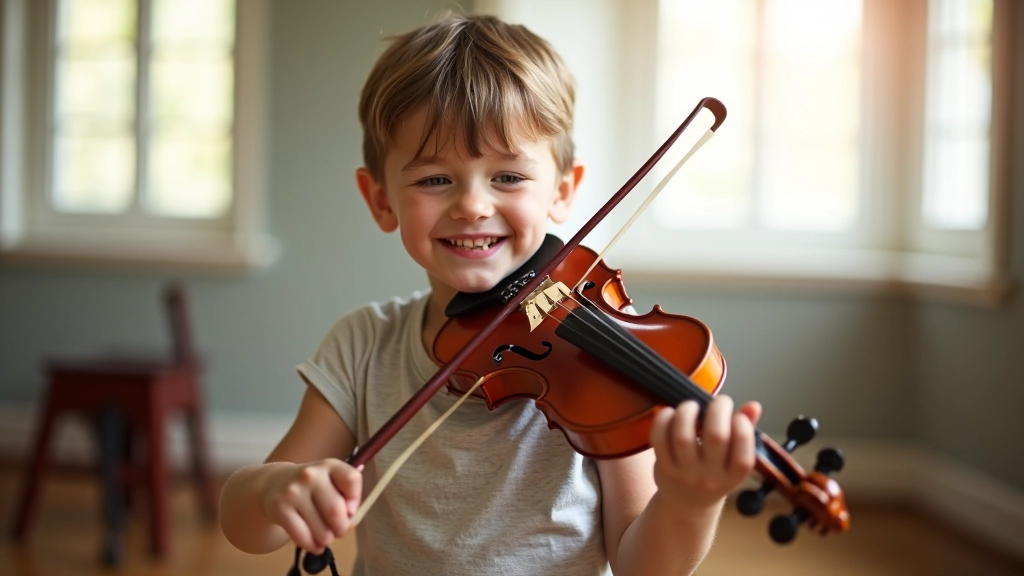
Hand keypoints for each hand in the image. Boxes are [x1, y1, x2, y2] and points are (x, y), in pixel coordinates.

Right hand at [262, 459, 362, 552]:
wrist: (275, 483)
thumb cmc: (312, 487)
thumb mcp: (331, 481)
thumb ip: (346, 497)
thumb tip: (351, 522)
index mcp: (329, 465)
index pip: (351, 479)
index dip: (355, 500)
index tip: (351, 511)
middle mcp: (310, 475)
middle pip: (335, 510)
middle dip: (342, 528)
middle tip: (339, 531)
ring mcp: (293, 492)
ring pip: (321, 530)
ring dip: (327, 539)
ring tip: (325, 537)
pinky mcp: (280, 509)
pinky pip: (303, 537)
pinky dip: (313, 546)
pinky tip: (314, 544)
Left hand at [649, 395, 761, 510]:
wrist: (686, 504)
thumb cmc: (715, 474)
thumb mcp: (734, 461)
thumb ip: (745, 432)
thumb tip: (754, 405)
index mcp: (734, 476)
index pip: (744, 455)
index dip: (743, 428)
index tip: (737, 416)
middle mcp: (710, 477)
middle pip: (716, 437)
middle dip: (718, 410)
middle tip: (719, 402)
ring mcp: (685, 473)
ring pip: (683, 437)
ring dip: (687, 412)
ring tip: (692, 405)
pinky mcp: (663, 467)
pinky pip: (659, 439)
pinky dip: (663, 420)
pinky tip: (670, 412)